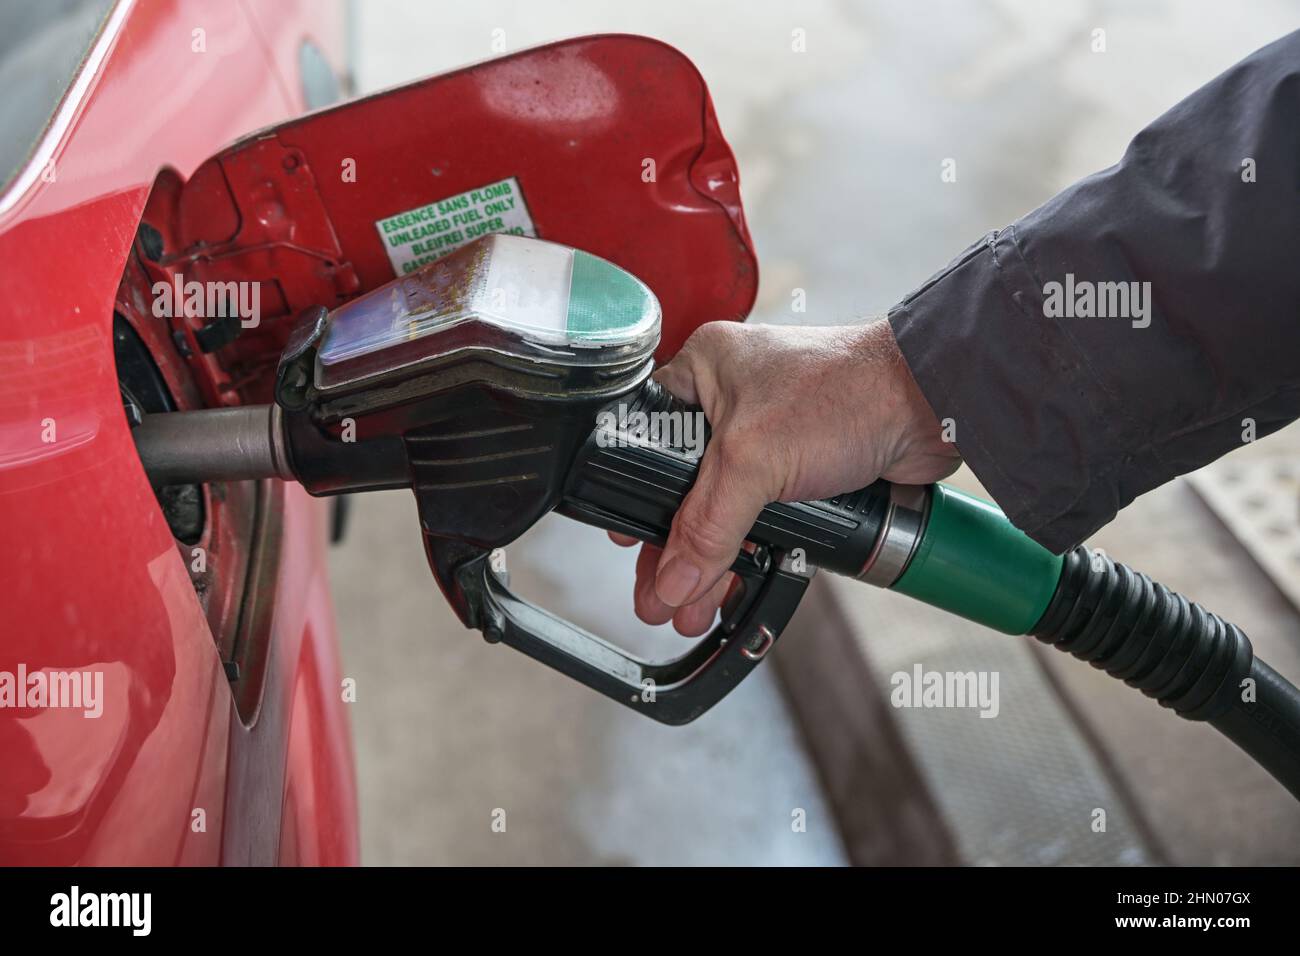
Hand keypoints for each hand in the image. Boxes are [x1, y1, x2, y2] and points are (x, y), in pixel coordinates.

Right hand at [610, 318, 959, 635]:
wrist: (931, 404)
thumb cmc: (847, 390)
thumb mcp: (754, 458)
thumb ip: (707, 525)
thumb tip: (672, 579)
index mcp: (703, 370)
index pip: (646, 439)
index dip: (633, 495)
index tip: (626, 543)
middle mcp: (731, 399)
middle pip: (684, 487)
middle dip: (673, 548)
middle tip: (655, 596)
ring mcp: (770, 436)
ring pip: (724, 510)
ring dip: (709, 562)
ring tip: (689, 610)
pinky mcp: (804, 469)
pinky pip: (762, 519)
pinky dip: (748, 554)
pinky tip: (730, 588)